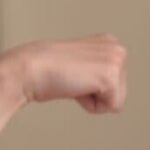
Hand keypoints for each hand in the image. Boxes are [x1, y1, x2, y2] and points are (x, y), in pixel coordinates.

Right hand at [0, 36, 127, 113]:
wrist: (29, 69)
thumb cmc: (46, 69)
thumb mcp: (79, 64)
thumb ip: (94, 69)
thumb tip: (103, 86)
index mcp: (109, 42)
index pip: (116, 83)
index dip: (92, 86)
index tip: (74, 74)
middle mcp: (116, 48)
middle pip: (120, 92)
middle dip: (96, 94)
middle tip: (73, 79)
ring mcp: (115, 61)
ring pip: (117, 101)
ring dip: (93, 99)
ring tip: (74, 82)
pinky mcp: (110, 76)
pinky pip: (112, 107)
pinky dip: (91, 105)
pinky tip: (76, 88)